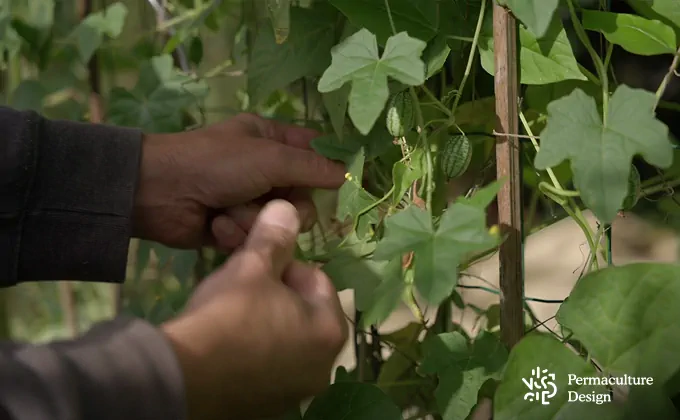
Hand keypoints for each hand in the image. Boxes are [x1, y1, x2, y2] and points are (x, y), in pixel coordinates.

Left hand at [132, 113, 344, 248]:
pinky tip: (215, 225)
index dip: (330, 167)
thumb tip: (347, 173)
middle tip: (270, 201)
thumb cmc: (216, 163)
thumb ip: (311, 167)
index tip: (346, 184)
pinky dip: (235, 233)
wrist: (160, 192)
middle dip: (285, 205)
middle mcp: (265, 169)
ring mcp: (249, 200)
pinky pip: (255, 238)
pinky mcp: (234, 228)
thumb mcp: (269, 157)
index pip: (314, 151)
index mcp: (272, 140)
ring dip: (253, 220)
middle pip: (302, 197)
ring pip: (278, 222)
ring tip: (228, 212)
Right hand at [161, 200, 347, 419]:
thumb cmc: (228, 315)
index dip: (285, 264)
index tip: (258, 262)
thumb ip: (274, 237)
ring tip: (231, 307)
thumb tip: (287, 207)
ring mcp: (296, 392)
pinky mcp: (267, 407)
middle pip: (302, 311)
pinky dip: (252, 350)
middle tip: (243, 282)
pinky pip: (266, 366)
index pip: (317, 280)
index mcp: (329, 331)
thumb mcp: (251, 267)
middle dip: (275, 291)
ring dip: (264, 318)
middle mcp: (322, 366)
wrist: (182, 376)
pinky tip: (224, 339)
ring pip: (284, 339)